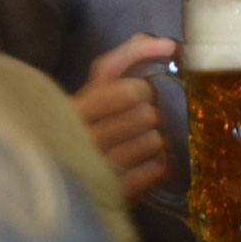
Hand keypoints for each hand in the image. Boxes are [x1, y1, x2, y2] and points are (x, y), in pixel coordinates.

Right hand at [73, 32, 177, 203]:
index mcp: (76, 110)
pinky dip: (158, 164)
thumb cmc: (92, 115)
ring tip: (137, 143)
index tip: (134, 97)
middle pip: (148, 117)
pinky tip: (142, 164)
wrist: (68, 174)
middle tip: (137, 121)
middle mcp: (84, 141)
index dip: (142, 91)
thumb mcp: (100, 79)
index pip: (133, 92)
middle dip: (150, 115)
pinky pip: (159, 170)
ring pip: (156, 143)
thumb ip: (131, 53)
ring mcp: (100, 172)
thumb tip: (172, 46)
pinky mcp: (117, 196)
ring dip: (155, 140)